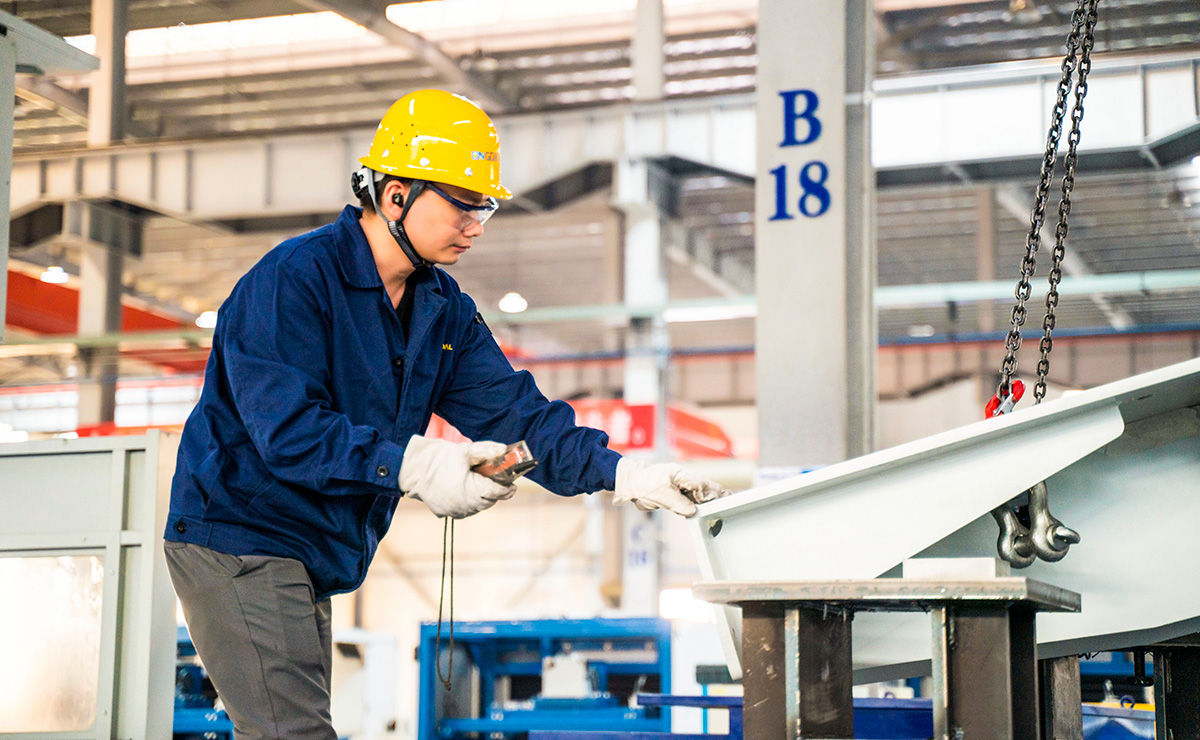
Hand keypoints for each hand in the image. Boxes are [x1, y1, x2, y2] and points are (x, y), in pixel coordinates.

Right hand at [399, 436, 515, 517]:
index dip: (507, 488)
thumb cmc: (438, 458)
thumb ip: (486, 450)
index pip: (498, 493)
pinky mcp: (445, 513)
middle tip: (496, 480)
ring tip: (479, 483)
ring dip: (481, 497)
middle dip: (495, 492)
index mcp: (473, 490)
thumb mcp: (464, 450)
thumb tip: (504, 449)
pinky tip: (465, 489)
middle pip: (489, 501)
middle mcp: (466, 505)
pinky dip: (468, 501)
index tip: (512, 484)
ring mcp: (454, 511)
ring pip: (477, 507)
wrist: (410, 469)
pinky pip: (464, 510)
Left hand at [613, 458, 727, 517]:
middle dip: (716, 497)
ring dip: (708, 503)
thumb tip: (693, 510)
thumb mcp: (660, 493)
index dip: (713, 494)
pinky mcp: (675, 495)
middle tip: (730, 504)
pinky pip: (690, 501)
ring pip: (699, 495)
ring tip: (722, 509)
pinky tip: (705, 512)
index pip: (702, 485)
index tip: (724, 500)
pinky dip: (698, 506)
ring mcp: (680, 487)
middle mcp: (683, 480)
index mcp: (682, 475)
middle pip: (704, 489)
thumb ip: (678, 503)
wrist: (629, 482)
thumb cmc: (643, 482)